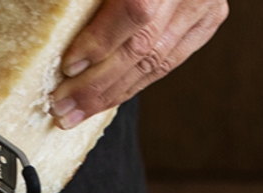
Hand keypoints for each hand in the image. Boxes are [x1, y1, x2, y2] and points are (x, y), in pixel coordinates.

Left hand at [50, 0, 226, 128]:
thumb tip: (51, 16)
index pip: (136, 11)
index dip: (100, 42)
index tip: (69, 64)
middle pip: (143, 47)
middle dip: (98, 84)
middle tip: (63, 105)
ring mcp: (205, 6)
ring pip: (157, 62)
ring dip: (114, 93)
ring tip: (78, 112)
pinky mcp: (210, 18)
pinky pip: (170, 60)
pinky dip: (136, 80)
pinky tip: (110, 96)